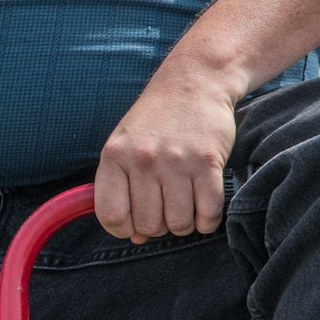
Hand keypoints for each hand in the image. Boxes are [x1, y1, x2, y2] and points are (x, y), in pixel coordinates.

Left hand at [93, 66, 236, 243]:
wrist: (195, 82)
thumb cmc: (156, 119)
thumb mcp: (123, 144)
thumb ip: (122, 189)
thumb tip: (135, 238)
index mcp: (114, 156)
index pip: (110, 216)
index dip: (124, 229)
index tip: (134, 222)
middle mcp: (142, 160)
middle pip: (148, 226)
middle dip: (158, 225)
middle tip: (165, 206)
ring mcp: (176, 162)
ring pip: (179, 224)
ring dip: (184, 223)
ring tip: (185, 203)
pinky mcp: (208, 162)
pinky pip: (208, 213)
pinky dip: (207, 220)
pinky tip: (204, 207)